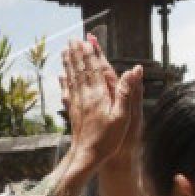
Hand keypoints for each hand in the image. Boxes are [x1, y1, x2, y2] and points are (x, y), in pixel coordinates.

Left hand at [60, 35, 142, 177]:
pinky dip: (64, 81)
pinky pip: (67, 92)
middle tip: (72, 39)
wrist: (86, 157)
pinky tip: (61, 76)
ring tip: (65, 51)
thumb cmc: (107, 139)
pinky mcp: (73, 112)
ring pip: (72, 78)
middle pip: (80, 70)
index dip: (91, 54)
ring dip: (69, 63)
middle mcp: (85, 96)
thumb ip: (126, 93)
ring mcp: (77, 104)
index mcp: (99, 95)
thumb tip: (133, 71)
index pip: (94, 69)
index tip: (87, 40)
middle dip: (77, 54)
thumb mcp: (123, 117)